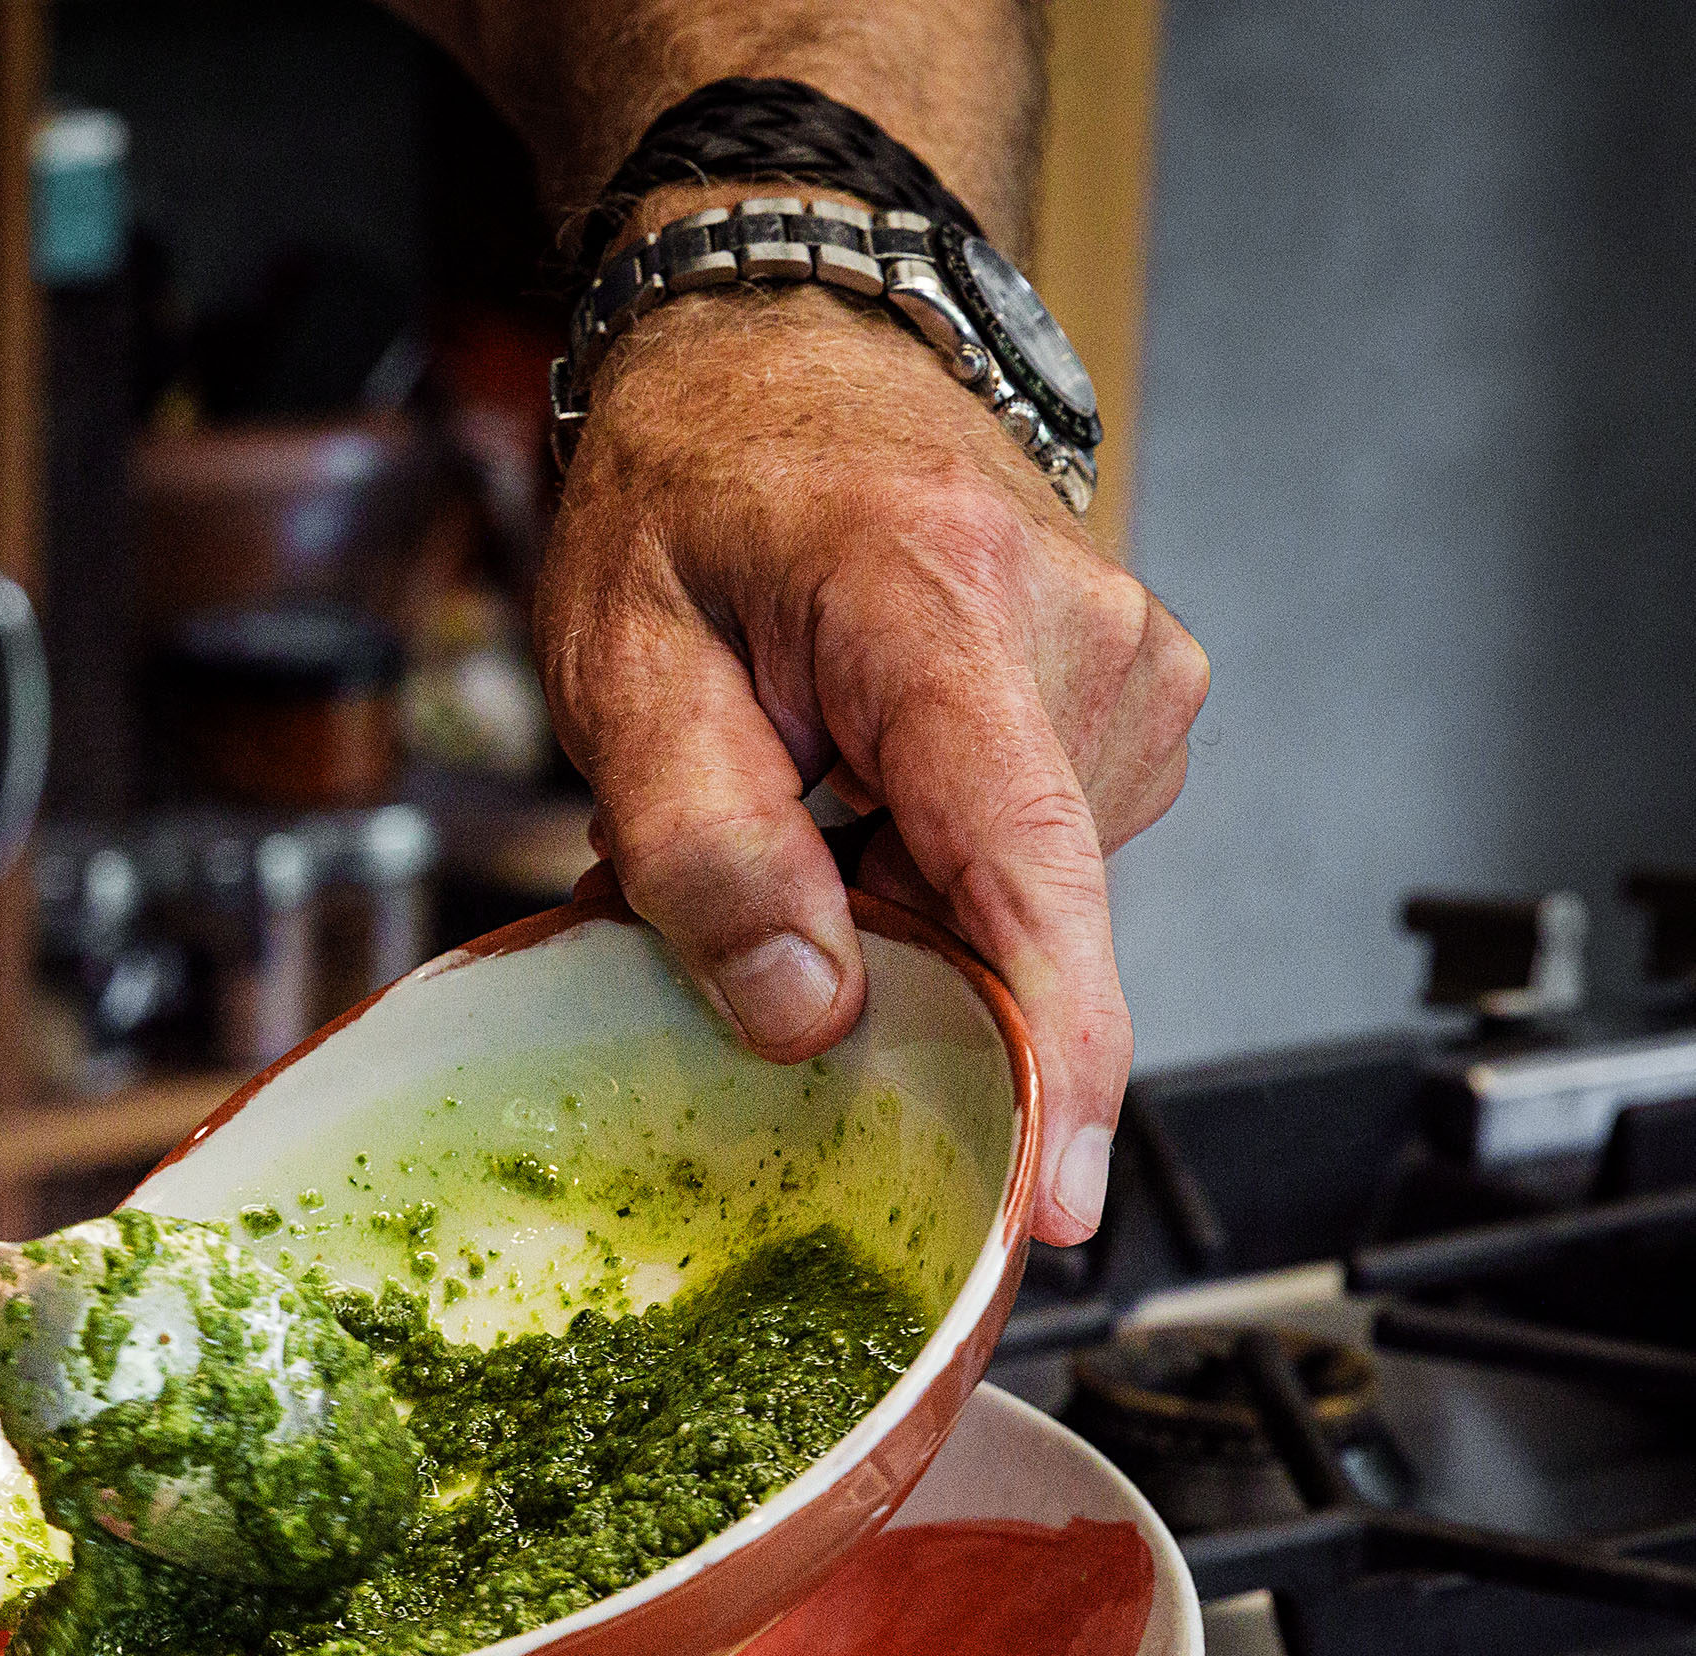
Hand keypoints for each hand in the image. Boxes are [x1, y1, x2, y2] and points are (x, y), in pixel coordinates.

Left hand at [535, 279, 1209, 1243]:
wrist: (783, 360)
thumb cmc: (693, 500)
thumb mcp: (623, 671)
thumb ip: (704, 849)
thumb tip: (806, 1013)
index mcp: (941, 608)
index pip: (1024, 867)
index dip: (1052, 1051)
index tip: (1055, 1196)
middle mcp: (1080, 637)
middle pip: (1017, 914)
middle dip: (892, 963)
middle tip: (757, 881)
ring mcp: (1129, 674)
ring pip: (1026, 902)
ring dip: (905, 908)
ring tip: (810, 799)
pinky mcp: (1132, 713)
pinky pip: (1038, 865)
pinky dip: (942, 870)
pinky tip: (873, 793)